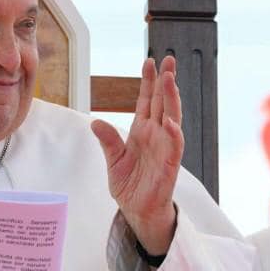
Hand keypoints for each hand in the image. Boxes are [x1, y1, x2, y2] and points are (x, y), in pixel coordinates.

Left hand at [90, 55, 182, 254]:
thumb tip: (95, 122)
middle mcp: (156, 135)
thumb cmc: (130, 186)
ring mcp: (165, 147)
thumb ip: (108, 140)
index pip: (147, 101)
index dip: (148, 82)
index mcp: (141, 131)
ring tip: (170, 79)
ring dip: (172, 99)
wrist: (138, 211)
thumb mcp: (113, 160)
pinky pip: (174, 145)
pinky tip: (169, 120)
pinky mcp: (170, 163)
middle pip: (162, 102)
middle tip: (168, 59)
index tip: (149, 62)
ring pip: (172, 117)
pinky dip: (173, 132)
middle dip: (166, 81)